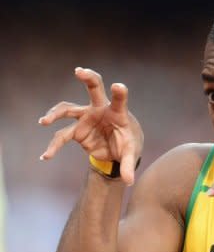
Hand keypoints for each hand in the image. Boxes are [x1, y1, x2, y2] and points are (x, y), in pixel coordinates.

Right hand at [39, 67, 143, 185]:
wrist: (117, 151)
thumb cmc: (127, 145)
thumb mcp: (130, 155)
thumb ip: (129, 165)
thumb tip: (129, 181)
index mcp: (118, 113)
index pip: (120, 100)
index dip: (119, 93)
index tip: (118, 86)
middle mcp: (100, 110)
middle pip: (94, 89)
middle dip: (88, 78)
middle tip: (79, 71)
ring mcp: (86, 117)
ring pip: (68, 108)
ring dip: (56, 113)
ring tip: (45, 121)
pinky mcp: (77, 130)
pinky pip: (61, 136)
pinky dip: (54, 146)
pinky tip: (46, 156)